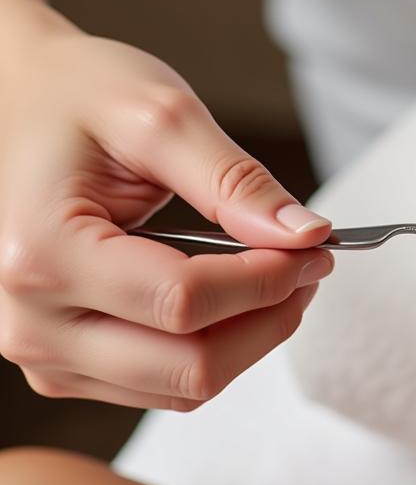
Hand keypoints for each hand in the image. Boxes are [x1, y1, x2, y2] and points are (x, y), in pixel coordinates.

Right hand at [0, 0, 334, 409]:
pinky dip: (217, 348)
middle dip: (270, 319)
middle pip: (190, 368)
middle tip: (310, 264)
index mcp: (42, 254)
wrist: (15, 101)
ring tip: (279, 275)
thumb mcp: (158, 116)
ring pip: (183, 388)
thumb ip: (235, 181)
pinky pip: (163, 385)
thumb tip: (307, 235)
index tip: (317, 247)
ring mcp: (44, 352)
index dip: (269, 280)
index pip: (185, 302)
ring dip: (250, 340)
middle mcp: (30, 321)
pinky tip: (237, 298)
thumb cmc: (76, 97)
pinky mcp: (65, 363)